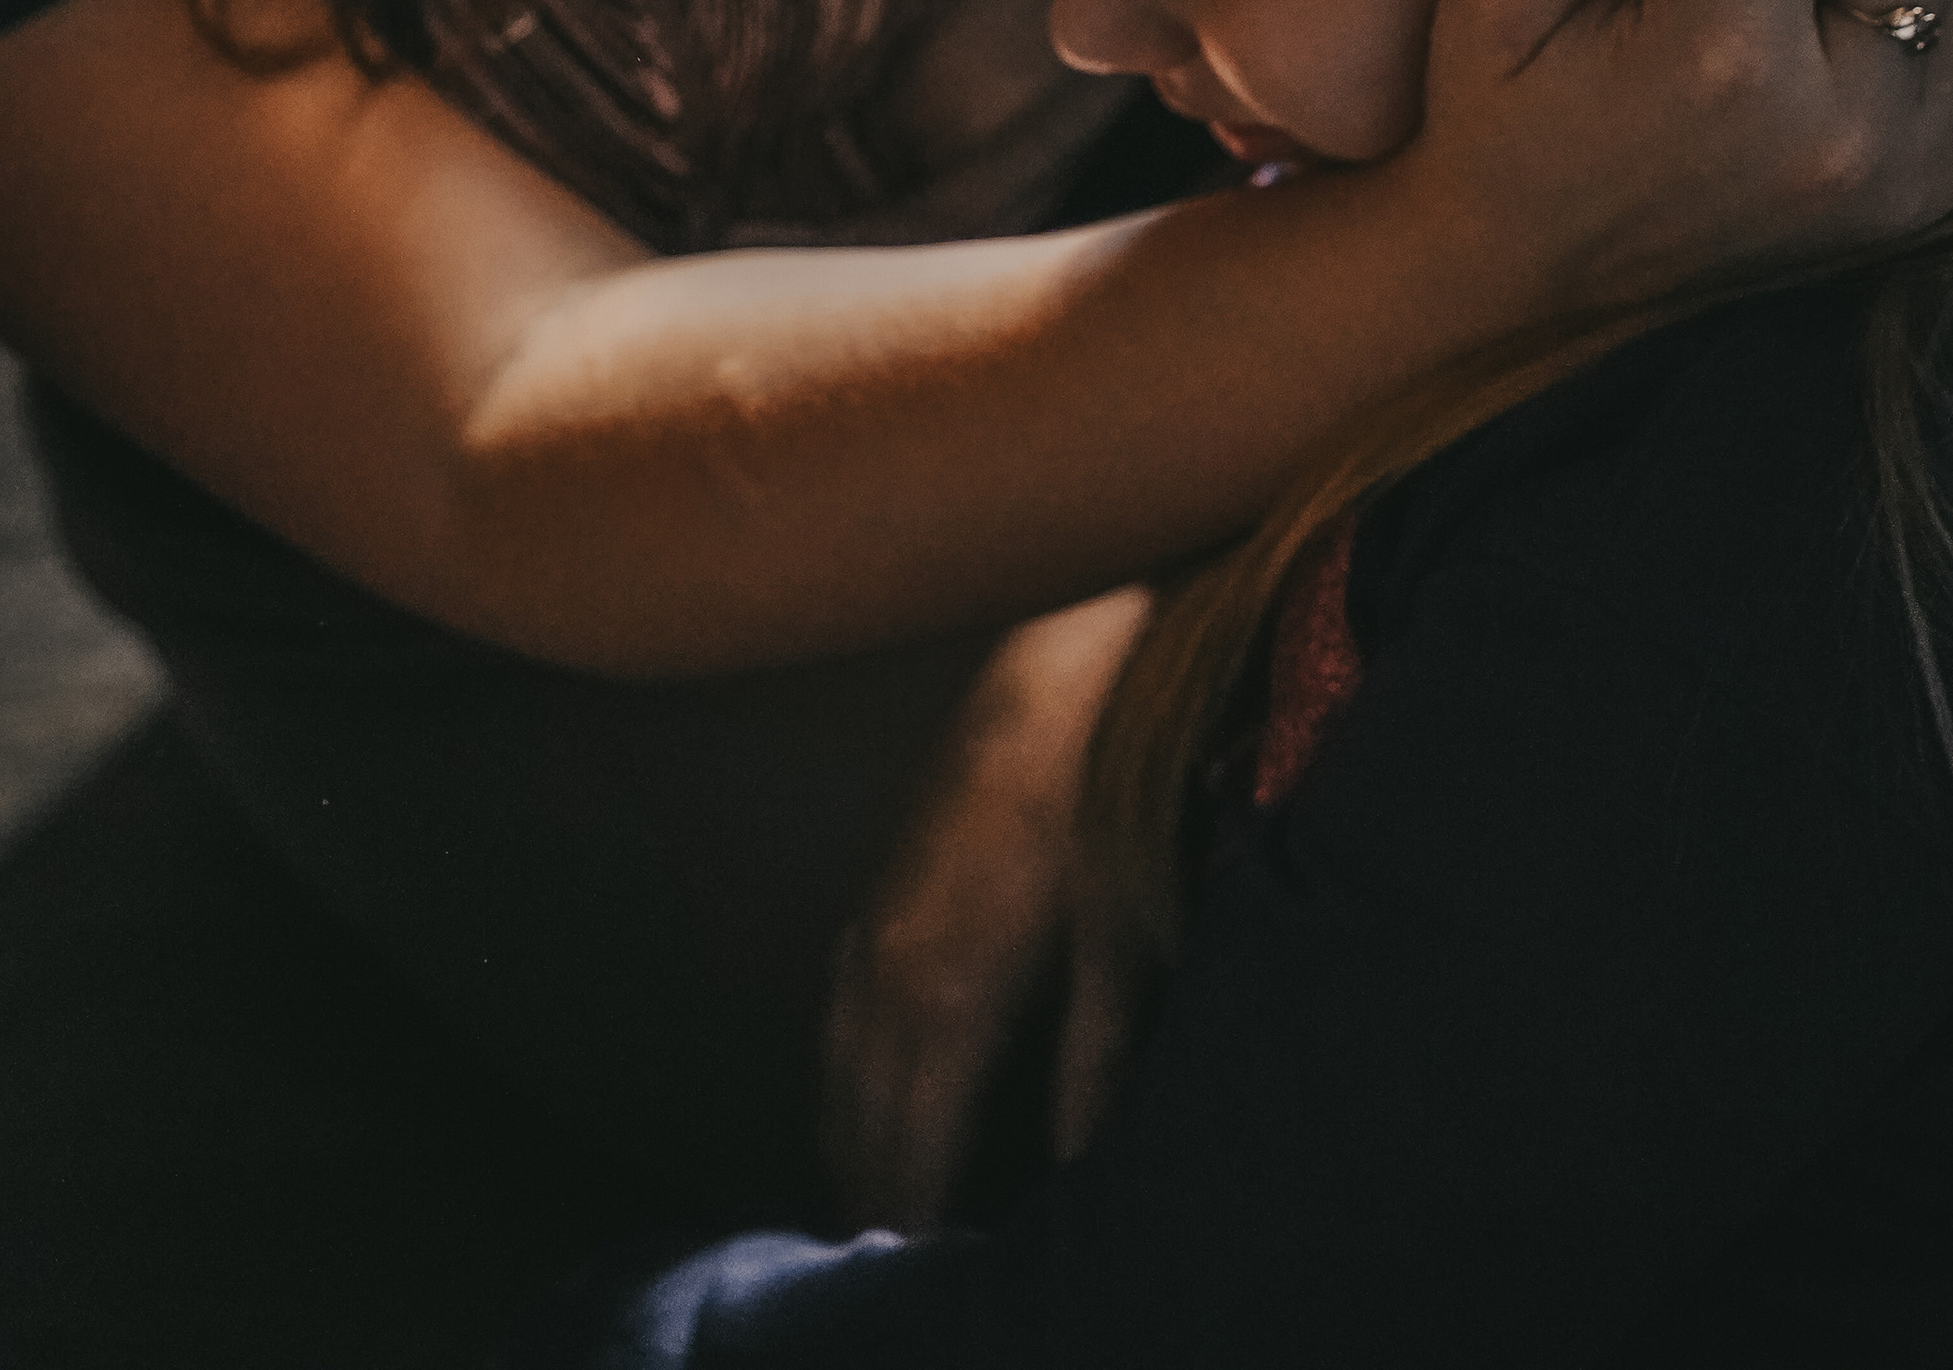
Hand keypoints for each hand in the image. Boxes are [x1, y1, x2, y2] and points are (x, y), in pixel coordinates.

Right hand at [821, 587, 1152, 1228]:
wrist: (1053, 673)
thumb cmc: (1100, 807)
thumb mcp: (1117, 947)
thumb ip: (1092, 1070)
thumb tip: (1078, 1173)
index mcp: (946, 1000)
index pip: (912, 1155)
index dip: (919, 1227)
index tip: (931, 1278)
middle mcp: (885, 975)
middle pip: (860, 1126)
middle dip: (876, 1204)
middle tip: (899, 1269)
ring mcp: (870, 930)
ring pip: (835, 1075)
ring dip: (851, 1147)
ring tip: (875, 1215)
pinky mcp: (874, 895)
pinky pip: (834, 1021)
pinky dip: (843, 1081)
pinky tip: (863, 1101)